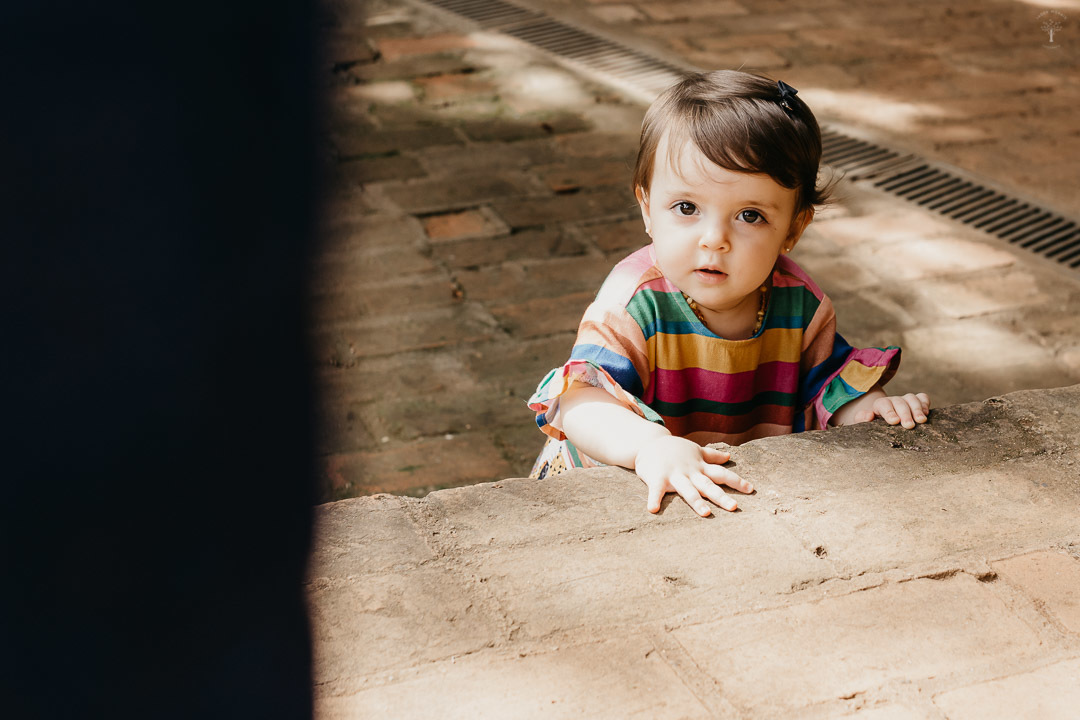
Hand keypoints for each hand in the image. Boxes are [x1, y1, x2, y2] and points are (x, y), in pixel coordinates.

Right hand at [634, 435, 752, 516]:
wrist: (649, 442)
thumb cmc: (674, 449)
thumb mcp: (694, 450)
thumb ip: (711, 456)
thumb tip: (729, 457)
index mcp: (700, 467)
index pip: (721, 474)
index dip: (736, 481)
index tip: (751, 490)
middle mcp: (690, 472)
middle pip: (708, 486)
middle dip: (721, 496)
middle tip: (734, 507)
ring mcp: (673, 475)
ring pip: (687, 490)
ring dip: (696, 501)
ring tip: (705, 513)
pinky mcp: (656, 478)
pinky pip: (655, 490)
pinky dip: (654, 499)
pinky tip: (653, 510)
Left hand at [837, 390, 929, 428]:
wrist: (883, 423)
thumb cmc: (874, 426)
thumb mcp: (863, 425)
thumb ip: (861, 420)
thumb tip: (869, 415)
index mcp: (879, 405)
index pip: (883, 404)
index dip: (889, 412)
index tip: (894, 421)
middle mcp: (893, 401)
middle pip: (899, 402)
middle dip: (905, 413)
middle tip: (909, 426)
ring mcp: (905, 400)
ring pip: (911, 398)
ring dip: (917, 409)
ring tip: (921, 421)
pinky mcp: (916, 402)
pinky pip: (922, 398)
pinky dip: (925, 403)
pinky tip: (926, 414)